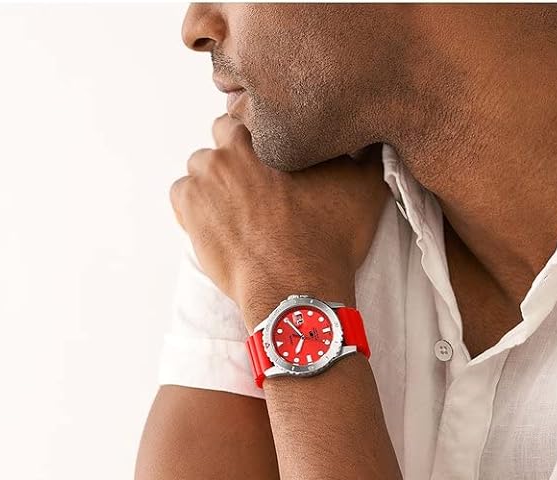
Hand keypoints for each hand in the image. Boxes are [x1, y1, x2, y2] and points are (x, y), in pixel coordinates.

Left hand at [169, 114, 390, 329]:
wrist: (296, 289)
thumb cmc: (329, 241)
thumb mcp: (365, 190)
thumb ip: (367, 154)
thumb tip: (372, 136)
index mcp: (270, 133)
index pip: (256, 114)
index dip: (266, 136)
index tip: (275, 159)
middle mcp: (231, 147)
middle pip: (224, 135)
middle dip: (238, 155)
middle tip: (258, 186)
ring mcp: (205, 177)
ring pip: (203, 165)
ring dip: (217, 181)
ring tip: (240, 210)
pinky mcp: (189, 208)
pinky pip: (183, 193)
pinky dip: (196, 204)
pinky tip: (220, 222)